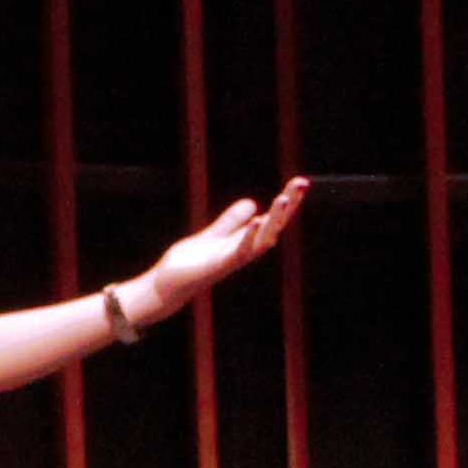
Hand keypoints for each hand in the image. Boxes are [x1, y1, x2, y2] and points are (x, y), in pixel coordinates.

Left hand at [137, 177, 307, 319]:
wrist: (166, 285)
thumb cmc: (189, 263)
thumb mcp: (213, 235)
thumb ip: (231, 221)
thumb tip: (252, 203)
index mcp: (244, 241)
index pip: (272, 219)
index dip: (288, 202)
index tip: (301, 182)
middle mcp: (244, 250)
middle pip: (274, 226)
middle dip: (289, 205)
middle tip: (302, 183)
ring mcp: (233, 259)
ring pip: (263, 239)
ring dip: (274, 219)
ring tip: (284, 198)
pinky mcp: (219, 266)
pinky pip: (240, 252)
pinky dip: (250, 237)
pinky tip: (257, 220)